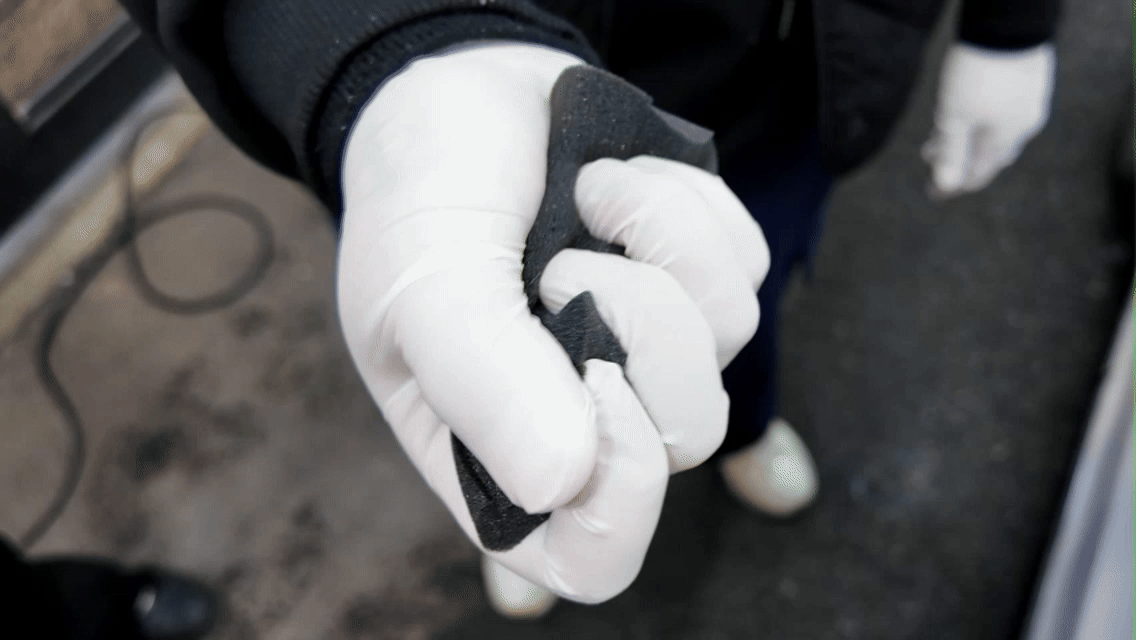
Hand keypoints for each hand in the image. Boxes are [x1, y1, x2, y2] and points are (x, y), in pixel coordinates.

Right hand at [336, 41, 767, 601]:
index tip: (595, 378)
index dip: (619, 495)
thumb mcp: (420, 286)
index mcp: (498, 457)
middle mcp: (585, 420)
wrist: (456, 96)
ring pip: (725, 337)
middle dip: (639, 322)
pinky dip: (681, 204)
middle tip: (560, 261)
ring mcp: (649, 350)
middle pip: (686, 435)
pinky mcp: (693, 279)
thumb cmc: (417, 202)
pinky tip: (610, 183)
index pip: (592, 556)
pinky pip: (741, 260)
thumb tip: (564, 481)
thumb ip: (482, 381)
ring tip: (579, 199)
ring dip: (655, 242)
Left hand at [922, 42, 1056, 197]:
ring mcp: (1030, 104)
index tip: (933, 194)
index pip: (977, 175)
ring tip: (943, 138)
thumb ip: (951, 151)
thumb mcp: (954, 116)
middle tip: (934, 163)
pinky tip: (971, 112)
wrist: (1008, 25)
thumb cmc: (978, 73)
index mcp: (1003, 140)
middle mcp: (1022, 126)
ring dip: (969, 139)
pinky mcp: (1030, 83)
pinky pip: (1005, 113)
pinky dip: (983, 121)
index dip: (952, 186)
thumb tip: (945, 186)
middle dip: (960, 161)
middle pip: (988, 155)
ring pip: (996, 133)